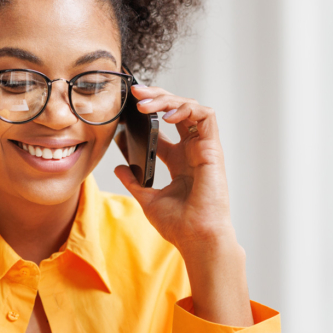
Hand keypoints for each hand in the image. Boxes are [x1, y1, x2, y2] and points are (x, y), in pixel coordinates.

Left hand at [114, 84, 233, 253]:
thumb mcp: (148, 198)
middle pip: (177, 111)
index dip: (150, 113)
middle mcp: (193, 151)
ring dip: (167, 100)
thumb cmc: (180, 225)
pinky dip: (186, 109)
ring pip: (190, 108)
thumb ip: (134, 181)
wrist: (196, 239)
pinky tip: (166, 115)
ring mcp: (204, 148)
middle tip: (135, 93)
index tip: (128, 107)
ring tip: (144, 103)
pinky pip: (205, 116)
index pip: (166, 127)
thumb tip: (120, 167)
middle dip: (157, 97)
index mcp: (180, 161)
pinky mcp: (212, 149)